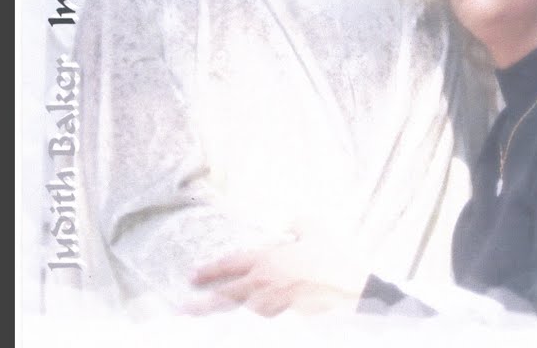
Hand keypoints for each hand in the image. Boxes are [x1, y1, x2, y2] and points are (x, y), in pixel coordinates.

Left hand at [188, 239, 367, 316]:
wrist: (351, 291)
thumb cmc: (334, 260)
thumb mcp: (316, 231)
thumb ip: (299, 223)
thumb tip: (290, 220)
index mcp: (267, 261)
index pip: (230, 265)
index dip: (210, 270)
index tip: (193, 276)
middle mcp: (265, 285)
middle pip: (227, 296)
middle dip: (203, 303)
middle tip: (184, 308)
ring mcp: (274, 304)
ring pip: (246, 309)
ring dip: (234, 309)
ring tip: (218, 311)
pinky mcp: (287, 317)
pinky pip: (266, 314)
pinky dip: (259, 312)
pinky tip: (260, 310)